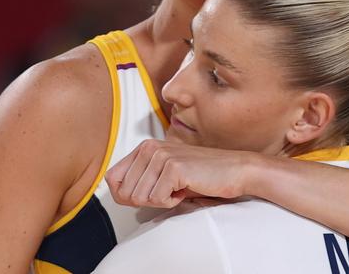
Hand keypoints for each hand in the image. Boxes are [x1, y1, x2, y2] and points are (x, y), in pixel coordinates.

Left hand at [105, 139, 253, 207]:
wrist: (235, 170)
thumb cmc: (201, 175)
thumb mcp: (164, 174)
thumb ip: (140, 179)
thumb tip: (116, 193)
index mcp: (144, 147)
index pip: (112, 179)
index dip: (126, 195)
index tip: (151, 192)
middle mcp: (149, 147)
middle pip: (125, 192)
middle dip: (147, 199)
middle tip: (171, 189)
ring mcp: (161, 155)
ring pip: (140, 198)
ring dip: (161, 200)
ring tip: (180, 187)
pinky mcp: (174, 167)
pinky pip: (158, 200)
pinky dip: (173, 202)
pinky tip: (187, 188)